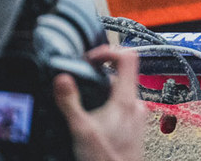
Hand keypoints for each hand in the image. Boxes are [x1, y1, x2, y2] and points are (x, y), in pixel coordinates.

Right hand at [54, 45, 145, 160]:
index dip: (108, 50)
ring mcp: (138, 117)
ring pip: (122, 92)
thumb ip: (70, 102)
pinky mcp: (135, 128)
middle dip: (100, 75)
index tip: (90, 58)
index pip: (127, 57)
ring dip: (104, 92)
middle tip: (81, 80)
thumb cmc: (105, 160)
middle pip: (122, 74)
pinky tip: (95, 120)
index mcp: (126, 99)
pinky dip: (108, 107)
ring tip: (85, 101)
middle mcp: (136, 105)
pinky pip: (123, 108)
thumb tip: (62, 78)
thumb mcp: (80, 130)